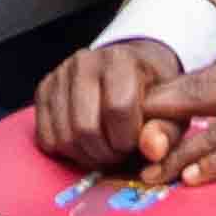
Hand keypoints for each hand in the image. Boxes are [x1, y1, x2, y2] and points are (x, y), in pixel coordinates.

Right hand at [29, 35, 196, 173]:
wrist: (131, 69)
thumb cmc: (153, 92)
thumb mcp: (172, 109)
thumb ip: (167, 130)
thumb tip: (152, 150)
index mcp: (119, 60)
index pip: (118, 108)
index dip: (128, 138)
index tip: (136, 142)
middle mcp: (84, 62)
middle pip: (85, 127)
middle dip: (106, 153)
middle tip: (120, 153)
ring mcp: (59, 75)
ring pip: (64, 137)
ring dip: (87, 156)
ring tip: (105, 149)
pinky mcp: (43, 91)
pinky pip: (45, 138)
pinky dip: (67, 152)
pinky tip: (86, 144)